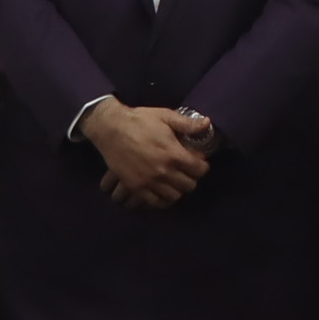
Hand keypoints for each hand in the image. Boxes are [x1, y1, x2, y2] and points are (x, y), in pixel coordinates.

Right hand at [83, 101, 211, 208]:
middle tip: (187, 171)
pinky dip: (162, 200)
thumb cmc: (140, 120)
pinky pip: (155, 202)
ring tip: (175, 181)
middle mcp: (164, 172)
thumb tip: (207, 124)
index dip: (202, 166)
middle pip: (189, 186)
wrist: (110, 128)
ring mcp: (149, 182)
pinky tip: (163, 192)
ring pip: (174, 196)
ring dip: (178, 189)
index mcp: (174, 154)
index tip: (199, 162)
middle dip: (192, 178)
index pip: (199, 170)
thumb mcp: (165, 116)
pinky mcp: (136, 187)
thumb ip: (187, 124)